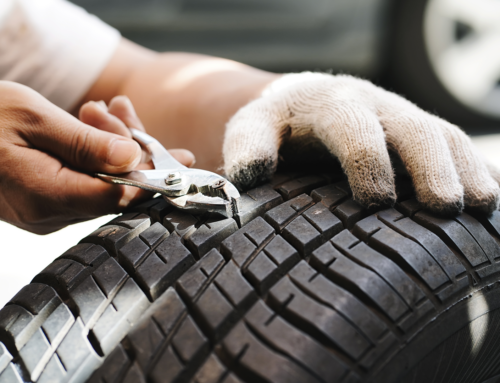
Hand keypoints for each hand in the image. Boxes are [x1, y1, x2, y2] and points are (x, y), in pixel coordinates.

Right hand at [0, 83, 192, 233]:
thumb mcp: (32, 118)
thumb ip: (85, 143)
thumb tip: (132, 159)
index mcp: (46, 196)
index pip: (119, 195)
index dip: (154, 176)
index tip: (181, 160)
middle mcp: (50, 214)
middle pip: (116, 189)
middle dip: (131, 149)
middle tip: (123, 110)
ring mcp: (49, 211)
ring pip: (102, 182)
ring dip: (112, 145)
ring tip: (104, 108)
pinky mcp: (47, 202)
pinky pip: (86, 180)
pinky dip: (95, 153)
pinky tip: (91, 123)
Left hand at [223, 72, 499, 214]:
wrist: (302, 102)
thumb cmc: (276, 125)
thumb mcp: (252, 128)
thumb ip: (247, 147)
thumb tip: (249, 177)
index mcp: (332, 105)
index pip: (354, 128)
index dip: (368, 160)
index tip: (376, 201)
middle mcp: (375, 107)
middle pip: (413, 129)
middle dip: (430, 166)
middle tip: (445, 207)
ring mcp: (401, 118)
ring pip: (442, 136)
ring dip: (466, 169)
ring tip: (483, 205)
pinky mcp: (416, 133)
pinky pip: (453, 145)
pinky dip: (474, 167)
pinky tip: (489, 196)